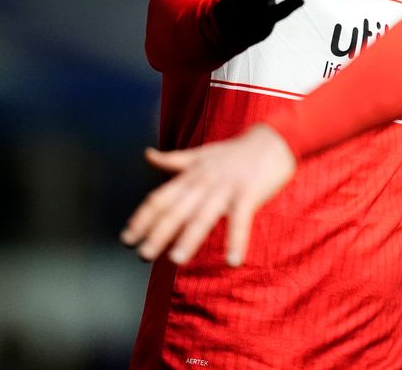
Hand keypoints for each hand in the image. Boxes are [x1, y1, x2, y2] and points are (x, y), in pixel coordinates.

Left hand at [120, 124, 297, 266]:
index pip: (160, 198)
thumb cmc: (236, 151)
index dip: (142, 218)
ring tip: (176, 260)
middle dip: (158, 233)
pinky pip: (241, 220)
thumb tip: (147, 155)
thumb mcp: (202, 154)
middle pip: (177, 210)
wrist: (274, 139)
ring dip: (189, 238)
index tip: (127, 238)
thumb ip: (174, 160)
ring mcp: (227, 188)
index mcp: (191, 175)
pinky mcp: (250, 193)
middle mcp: (205, 182)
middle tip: (143, 255)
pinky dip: (237, 240)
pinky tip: (234, 261)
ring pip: (204, 216)